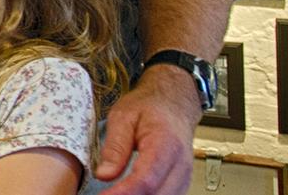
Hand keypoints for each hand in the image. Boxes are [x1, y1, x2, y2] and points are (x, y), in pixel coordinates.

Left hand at [96, 65, 201, 194]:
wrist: (175, 102)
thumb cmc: (151, 106)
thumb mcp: (123, 117)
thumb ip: (114, 146)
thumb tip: (104, 174)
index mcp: (165, 145)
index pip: (145, 180)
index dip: (123, 193)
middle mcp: (180, 165)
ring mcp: (184, 176)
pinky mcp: (181, 183)